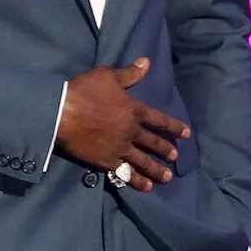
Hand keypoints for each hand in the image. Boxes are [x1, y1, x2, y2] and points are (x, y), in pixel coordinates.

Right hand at [54, 57, 191, 191]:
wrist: (63, 113)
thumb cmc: (85, 91)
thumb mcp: (108, 75)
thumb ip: (129, 73)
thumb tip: (147, 62)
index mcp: (133, 110)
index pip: (159, 119)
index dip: (174, 126)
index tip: (187, 134)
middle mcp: (130, 131)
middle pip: (152, 143)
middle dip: (165, 150)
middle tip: (175, 157)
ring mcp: (119, 148)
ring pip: (142, 162)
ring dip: (156, 170)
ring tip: (166, 177)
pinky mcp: (106, 161)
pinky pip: (125, 173)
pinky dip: (136, 181)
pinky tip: (144, 188)